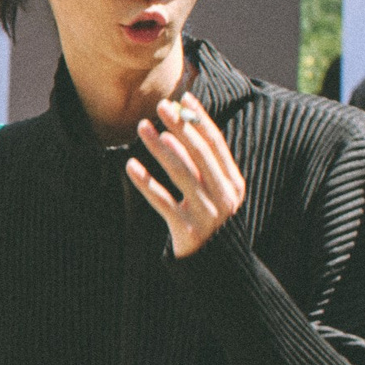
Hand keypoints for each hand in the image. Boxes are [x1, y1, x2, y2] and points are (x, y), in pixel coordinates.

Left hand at [129, 95, 245, 258]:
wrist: (216, 266)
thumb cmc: (210, 221)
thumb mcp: (216, 193)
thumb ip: (206, 166)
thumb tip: (183, 126)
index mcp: (234, 183)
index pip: (216, 144)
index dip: (200, 119)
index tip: (183, 98)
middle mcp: (224, 196)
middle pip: (199, 154)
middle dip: (180, 127)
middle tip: (161, 106)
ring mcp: (206, 214)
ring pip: (181, 173)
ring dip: (160, 148)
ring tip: (143, 129)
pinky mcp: (186, 230)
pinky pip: (162, 201)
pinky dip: (145, 182)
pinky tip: (130, 166)